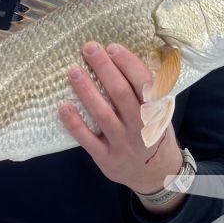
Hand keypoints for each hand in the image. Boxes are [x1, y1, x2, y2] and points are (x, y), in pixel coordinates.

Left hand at [58, 42, 183, 198]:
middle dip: (104, 69)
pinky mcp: (106, 158)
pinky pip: (87, 139)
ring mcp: (122, 143)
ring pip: (103, 114)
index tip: (112, 47)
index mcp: (156, 111)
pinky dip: (74, 123)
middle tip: (89, 48)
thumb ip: (146, 90)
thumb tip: (119, 56)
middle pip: (121, 94)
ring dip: (87, 91)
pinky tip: (63, 106)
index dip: (128, 64)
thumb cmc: (152, 132)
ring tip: (73, 71)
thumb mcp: (160, 111)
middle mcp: (140, 127)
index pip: (144, 84)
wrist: (155, 175)